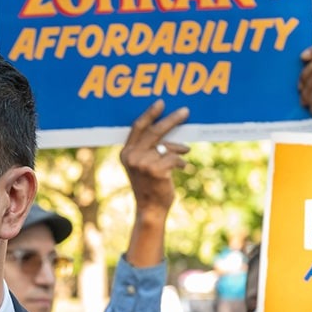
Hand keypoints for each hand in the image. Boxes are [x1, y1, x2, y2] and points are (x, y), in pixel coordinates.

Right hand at [119, 100, 189, 215]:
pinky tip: (180, 168)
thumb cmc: (149, 185)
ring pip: (167, 146)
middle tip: (185, 112)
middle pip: (154, 131)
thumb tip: (170, 132)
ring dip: (179, 149)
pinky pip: (174, 157)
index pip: (137, 127)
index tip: (161, 103)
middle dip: (171, 120)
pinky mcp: (156, 170)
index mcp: (126, 153)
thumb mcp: (142, 165)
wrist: (150, 208)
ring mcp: (143, 163)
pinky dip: (181, 162)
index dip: (149, 114)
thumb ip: (148, 149)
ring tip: (185, 152)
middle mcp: (132, 156)